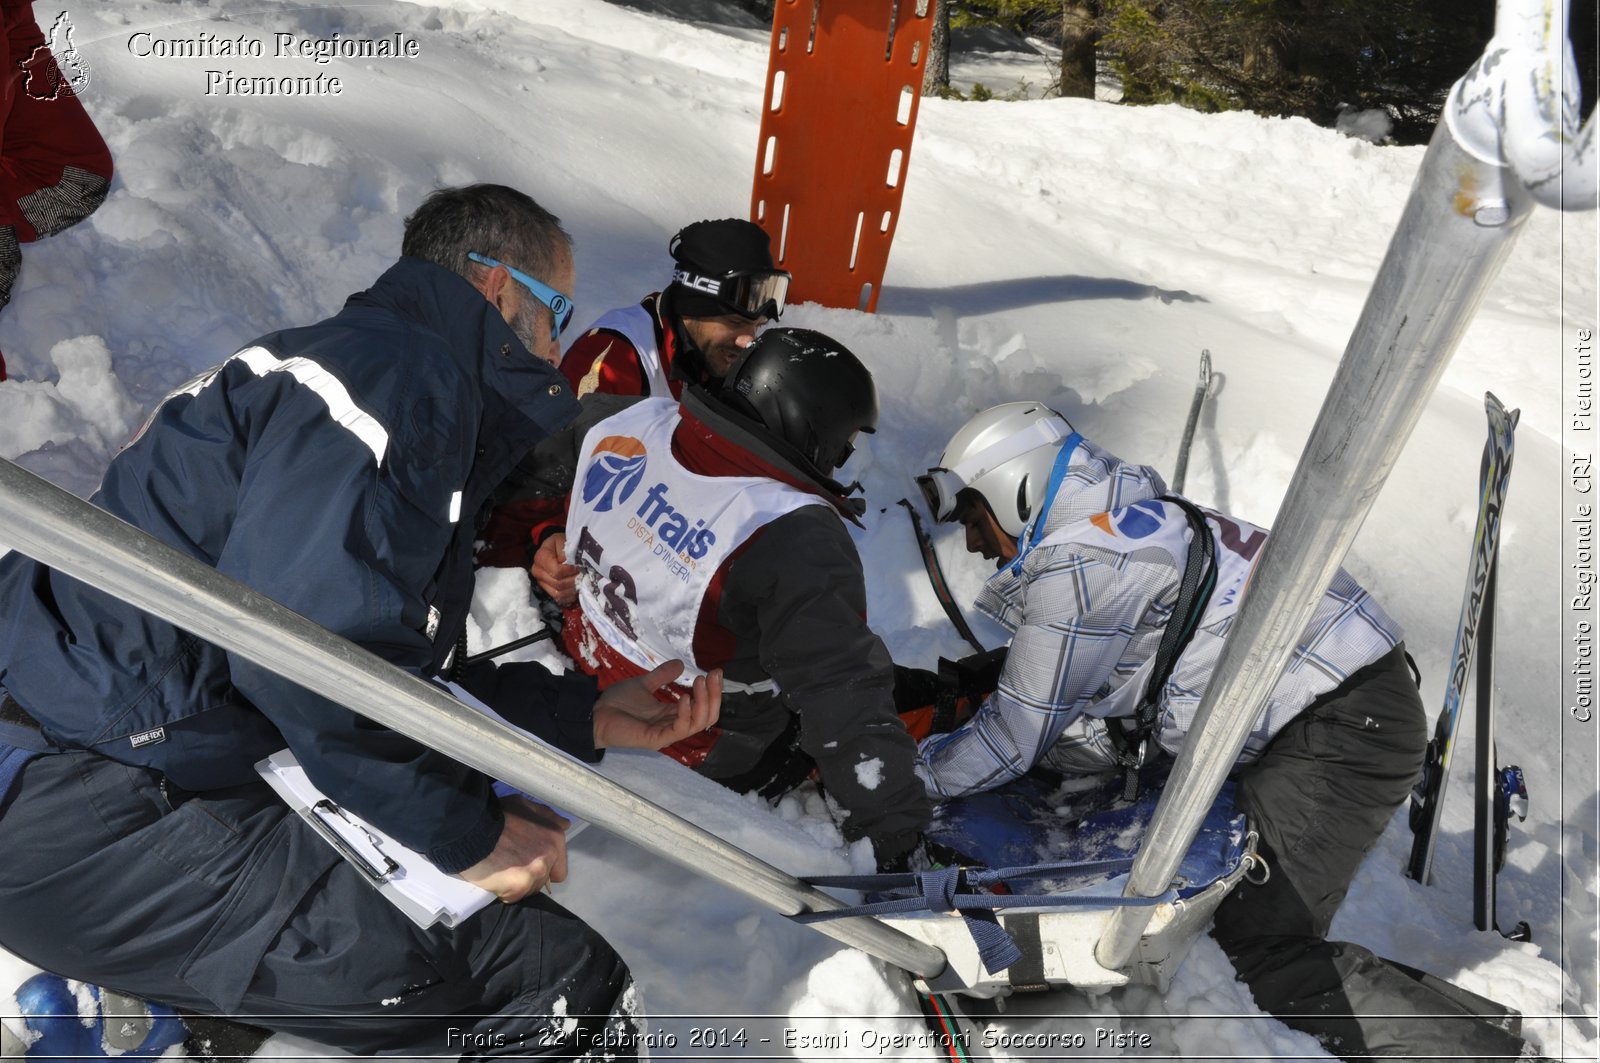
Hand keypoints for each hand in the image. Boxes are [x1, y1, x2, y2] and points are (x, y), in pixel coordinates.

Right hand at [456, 795, 569, 901]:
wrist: (471, 829)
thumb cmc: (497, 815)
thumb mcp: (525, 805)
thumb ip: (547, 816)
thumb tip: (565, 826)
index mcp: (555, 837)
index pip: (559, 867)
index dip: (544, 866)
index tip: (527, 861)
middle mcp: (550, 856)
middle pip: (544, 880)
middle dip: (531, 875)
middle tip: (512, 866)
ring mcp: (535, 873)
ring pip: (530, 889)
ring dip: (518, 884)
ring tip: (501, 870)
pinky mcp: (519, 887)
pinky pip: (514, 897)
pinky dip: (504, 891)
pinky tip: (495, 878)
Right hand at [531, 532, 577, 605]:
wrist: (559, 549)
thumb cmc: (562, 544)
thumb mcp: (564, 541)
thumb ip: (566, 552)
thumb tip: (571, 566)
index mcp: (540, 558)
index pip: (557, 571)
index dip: (571, 571)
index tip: (580, 566)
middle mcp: (537, 571)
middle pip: (558, 584)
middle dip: (574, 580)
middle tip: (584, 574)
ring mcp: (541, 583)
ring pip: (559, 594)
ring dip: (573, 589)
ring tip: (581, 580)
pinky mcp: (548, 591)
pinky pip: (560, 599)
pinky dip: (570, 596)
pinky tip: (576, 588)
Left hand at [592, 660, 722, 749]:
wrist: (594, 715)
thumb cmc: (616, 704)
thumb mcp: (643, 684)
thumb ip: (661, 676)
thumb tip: (680, 664)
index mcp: (672, 714)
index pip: (702, 706)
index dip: (712, 690)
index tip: (716, 671)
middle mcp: (673, 725)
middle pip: (706, 716)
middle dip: (715, 695)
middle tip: (714, 675)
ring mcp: (666, 734)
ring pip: (698, 723)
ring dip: (704, 702)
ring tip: (700, 682)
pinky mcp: (656, 739)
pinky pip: (679, 730)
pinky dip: (685, 714)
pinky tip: (685, 697)